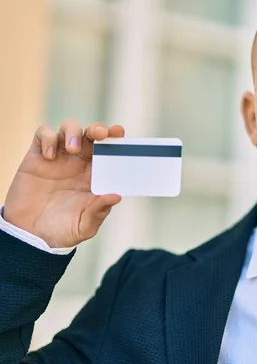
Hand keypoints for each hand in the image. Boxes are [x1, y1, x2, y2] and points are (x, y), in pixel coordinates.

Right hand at [3, 119, 124, 247]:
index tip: (119, 133)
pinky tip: (49, 157)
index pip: (110, 150)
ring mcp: (59, 157)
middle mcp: (79, 162)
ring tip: (72, 148)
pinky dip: (49, 139)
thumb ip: (100, 211)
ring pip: (69, 128)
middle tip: (101, 134)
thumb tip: (116, 196)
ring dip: (73, 131)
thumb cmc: (62, 230)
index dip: (115, 139)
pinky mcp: (37, 156)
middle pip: (92, 134)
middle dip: (99, 129)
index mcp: (96, 174)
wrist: (30, 235)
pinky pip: (44, 134)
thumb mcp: (85, 225)